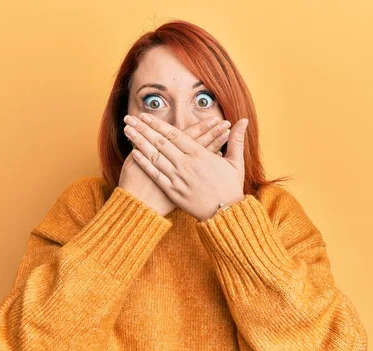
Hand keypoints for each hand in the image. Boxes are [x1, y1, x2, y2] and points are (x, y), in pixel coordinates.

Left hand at [123, 112, 248, 220]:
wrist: (226, 214)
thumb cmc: (231, 187)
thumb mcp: (236, 162)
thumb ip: (236, 140)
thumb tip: (244, 120)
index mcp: (200, 154)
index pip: (174, 134)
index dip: (158, 124)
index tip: (146, 115)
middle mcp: (186, 164)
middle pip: (160, 142)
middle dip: (143, 128)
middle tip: (130, 118)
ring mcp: (178, 178)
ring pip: (154, 156)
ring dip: (139, 142)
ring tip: (128, 131)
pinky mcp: (173, 191)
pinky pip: (155, 174)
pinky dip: (144, 163)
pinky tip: (133, 153)